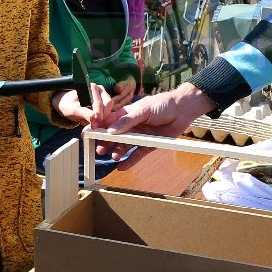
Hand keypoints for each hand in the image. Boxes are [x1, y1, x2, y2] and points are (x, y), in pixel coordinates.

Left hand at [54, 84, 117, 125]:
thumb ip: (84, 113)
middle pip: (108, 104)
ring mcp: (103, 96)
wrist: (66, 104)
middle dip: (102, 117)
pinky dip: (103, 119)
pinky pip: (108, 112)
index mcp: (92, 87)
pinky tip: (94, 122)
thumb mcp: (73, 110)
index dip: (98, 115)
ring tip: (93, 124)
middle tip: (95, 126)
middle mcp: (100, 90)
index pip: (100, 103)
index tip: (94, 125)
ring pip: (109, 109)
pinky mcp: (104, 103)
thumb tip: (95, 119)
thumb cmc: (68, 104)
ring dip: (103, 118)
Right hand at [97, 83, 213, 159]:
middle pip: (114, 136)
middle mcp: (131, 126)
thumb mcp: (143, 110)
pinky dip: (130, 161)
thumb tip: (110, 130)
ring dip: (117, 151)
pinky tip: (122, 167)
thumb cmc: (162, 104)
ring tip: (114, 156)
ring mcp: (140, 136)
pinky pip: (137, 154)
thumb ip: (127, 120)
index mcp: (127, 114)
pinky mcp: (149, 145)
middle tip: (100, 150)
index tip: (88, 135)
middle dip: (106, 143)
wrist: (183, 110)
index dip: (98, 128)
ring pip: (124, 146)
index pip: (108, 122)